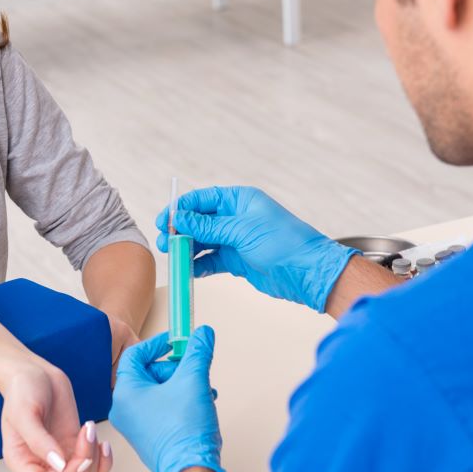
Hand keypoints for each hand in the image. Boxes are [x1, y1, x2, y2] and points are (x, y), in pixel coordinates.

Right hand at [0, 362, 111, 471]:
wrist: (34, 372)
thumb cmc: (21, 390)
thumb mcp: (25, 413)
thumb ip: (39, 442)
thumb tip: (59, 466)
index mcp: (22, 461)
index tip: (78, 457)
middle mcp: (41, 463)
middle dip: (84, 464)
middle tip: (86, 434)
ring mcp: (60, 455)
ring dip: (96, 461)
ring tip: (91, 431)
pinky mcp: (74, 445)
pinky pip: (93, 465)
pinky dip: (103, 459)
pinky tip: (101, 441)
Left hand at [110, 327, 232, 471]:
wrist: (191, 471)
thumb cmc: (183, 431)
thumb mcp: (193, 380)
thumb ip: (197, 352)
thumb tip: (202, 335)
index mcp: (125, 393)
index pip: (135, 354)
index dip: (158, 343)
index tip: (177, 340)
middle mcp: (125, 409)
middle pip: (150, 372)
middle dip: (178, 368)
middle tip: (195, 366)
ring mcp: (137, 424)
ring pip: (160, 391)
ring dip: (184, 384)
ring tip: (204, 388)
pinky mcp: (150, 435)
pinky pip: (163, 407)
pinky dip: (182, 400)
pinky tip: (201, 403)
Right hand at [156, 186, 358, 312]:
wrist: (307, 272)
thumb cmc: (283, 243)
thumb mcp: (241, 231)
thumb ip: (209, 226)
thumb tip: (181, 219)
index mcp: (240, 200)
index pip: (203, 199)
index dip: (181, 208)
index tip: (165, 220)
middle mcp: (236, 217)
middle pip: (200, 220)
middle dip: (181, 230)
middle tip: (166, 241)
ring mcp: (237, 239)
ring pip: (204, 241)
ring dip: (187, 248)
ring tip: (172, 255)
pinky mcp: (238, 260)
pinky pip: (212, 260)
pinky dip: (199, 264)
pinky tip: (188, 269)